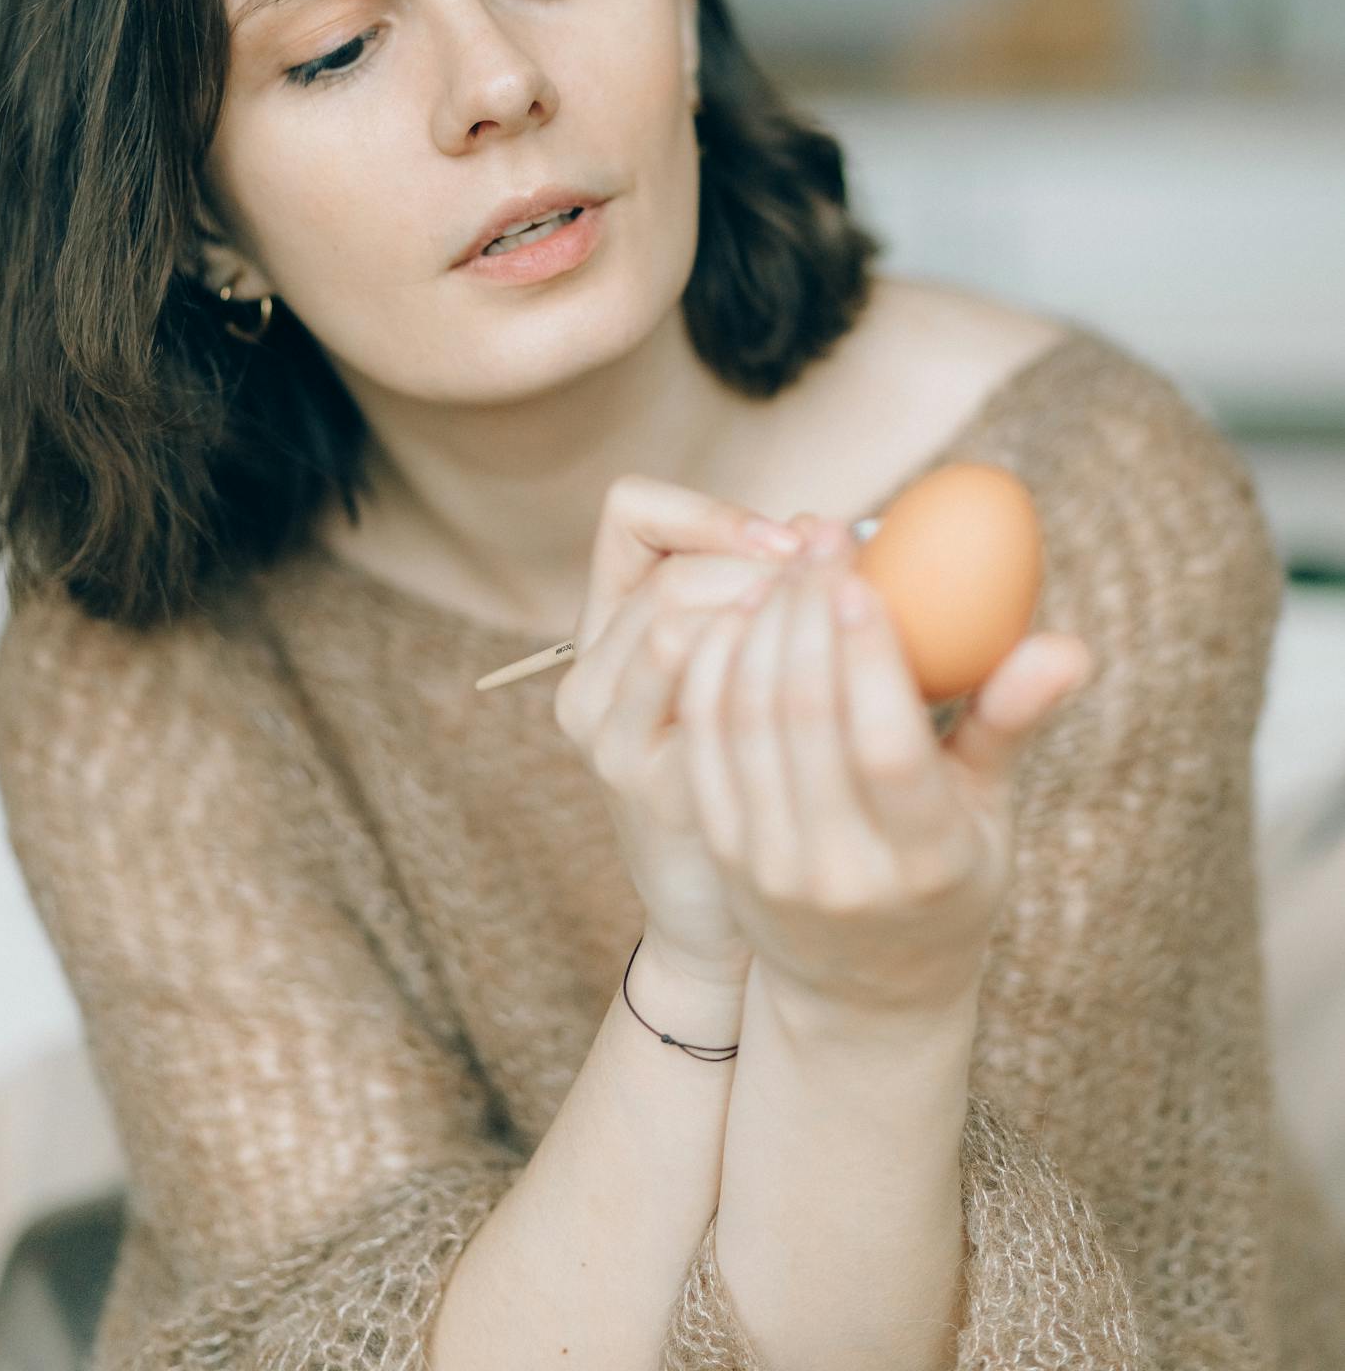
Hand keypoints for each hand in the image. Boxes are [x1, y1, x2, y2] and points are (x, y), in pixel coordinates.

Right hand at [552, 475, 804, 980]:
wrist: (723, 914)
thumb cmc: (754, 774)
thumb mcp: (744, 674)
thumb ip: (770, 597)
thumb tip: (822, 527)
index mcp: (609, 626)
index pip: (631, 512)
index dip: (713, 510)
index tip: (794, 541)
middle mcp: (591, 673)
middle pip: (668, 569)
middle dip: (760, 563)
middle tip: (832, 577)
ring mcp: (607, 731)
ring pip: (672, 622)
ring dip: (763, 609)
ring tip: (834, 618)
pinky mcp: (645, 782)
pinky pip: (700, 696)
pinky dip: (762, 670)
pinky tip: (824, 681)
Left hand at [675, 545, 1093, 1021]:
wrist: (864, 990)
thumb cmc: (946, 877)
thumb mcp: (990, 813)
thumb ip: (1014, 721)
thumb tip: (1069, 643)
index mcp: (923, 860)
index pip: (886, 746)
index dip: (869, 656)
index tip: (864, 575)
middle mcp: (838, 868)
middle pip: (804, 718)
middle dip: (806, 611)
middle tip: (821, 538)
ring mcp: (770, 863)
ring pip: (745, 720)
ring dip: (758, 626)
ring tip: (783, 563)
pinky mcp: (722, 849)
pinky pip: (706, 739)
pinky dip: (715, 666)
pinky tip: (738, 612)